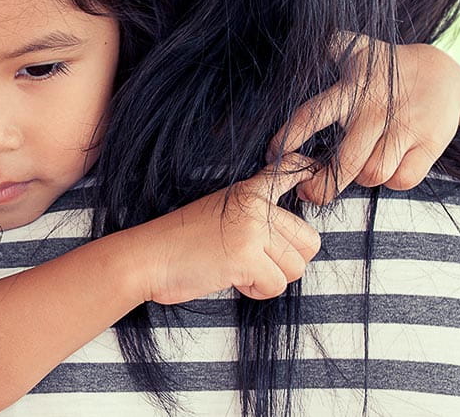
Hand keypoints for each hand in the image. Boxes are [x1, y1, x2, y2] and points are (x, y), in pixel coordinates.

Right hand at [133, 153, 321, 304]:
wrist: (146, 258)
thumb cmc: (178, 244)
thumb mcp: (217, 214)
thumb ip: (253, 218)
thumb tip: (291, 240)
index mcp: (246, 192)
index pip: (288, 171)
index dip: (307, 169)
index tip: (312, 168)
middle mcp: (254, 206)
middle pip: (309, 240)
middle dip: (287, 261)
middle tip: (257, 262)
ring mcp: (251, 229)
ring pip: (296, 267)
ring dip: (270, 278)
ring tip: (239, 270)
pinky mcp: (247, 256)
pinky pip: (276, 285)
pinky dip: (257, 291)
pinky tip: (232, 278)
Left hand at [266, 32, 459, 203]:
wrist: (444, 70)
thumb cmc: (385, 67)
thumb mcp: (354, 47)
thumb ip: (326, 47)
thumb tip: (297, 44)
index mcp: (350, 89)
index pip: (312, 115)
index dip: (290, 138)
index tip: (272, 156)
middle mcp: (375, 110)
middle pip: (345, 161)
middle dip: (324, 184)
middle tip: (311, 193)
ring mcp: (404, 127)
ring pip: (372, 172)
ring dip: (362, 179)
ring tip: (358, 170)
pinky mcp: (430, 143)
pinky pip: (403, 179)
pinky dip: (393, 181)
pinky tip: (388, 170)